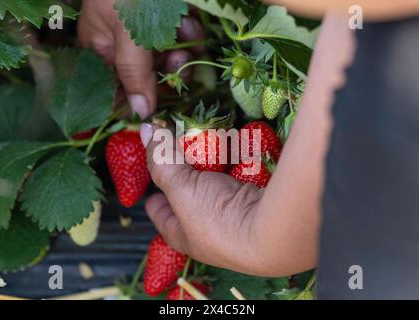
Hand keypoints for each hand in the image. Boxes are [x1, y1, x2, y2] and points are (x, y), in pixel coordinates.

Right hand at [77, 0, 204, 118]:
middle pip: (147, 77)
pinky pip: (178, 39)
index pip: (116, 89)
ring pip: (166, 59)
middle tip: (181, 64)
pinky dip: (188, 34)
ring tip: (187, 38)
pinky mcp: (166, 19)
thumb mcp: (129, 30)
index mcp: (102, 48)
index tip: (160, 110)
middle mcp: (122, 43)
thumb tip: (140, 112)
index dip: (137, 101)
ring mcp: (145, 31)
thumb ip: (134, 72)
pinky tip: (191, 23)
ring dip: (181, 54)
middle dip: (167, 74)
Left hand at [140, 124, 271, 274]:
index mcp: (183, 234)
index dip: (153, 194)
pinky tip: (236, 145)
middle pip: (189, 193)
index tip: (152, 174)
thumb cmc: (217, 218)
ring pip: (217, 182)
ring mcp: (233, 217)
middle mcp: (207, 230)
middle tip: (180, 146)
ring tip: (207, 140)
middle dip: (185, 170)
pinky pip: (242, 177)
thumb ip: (162, 158)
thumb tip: (145, 129)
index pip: (160, 212)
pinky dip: (238, 161)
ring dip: (213, 162)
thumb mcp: (180, 187)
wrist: (273, 231)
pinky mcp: (255, 202)